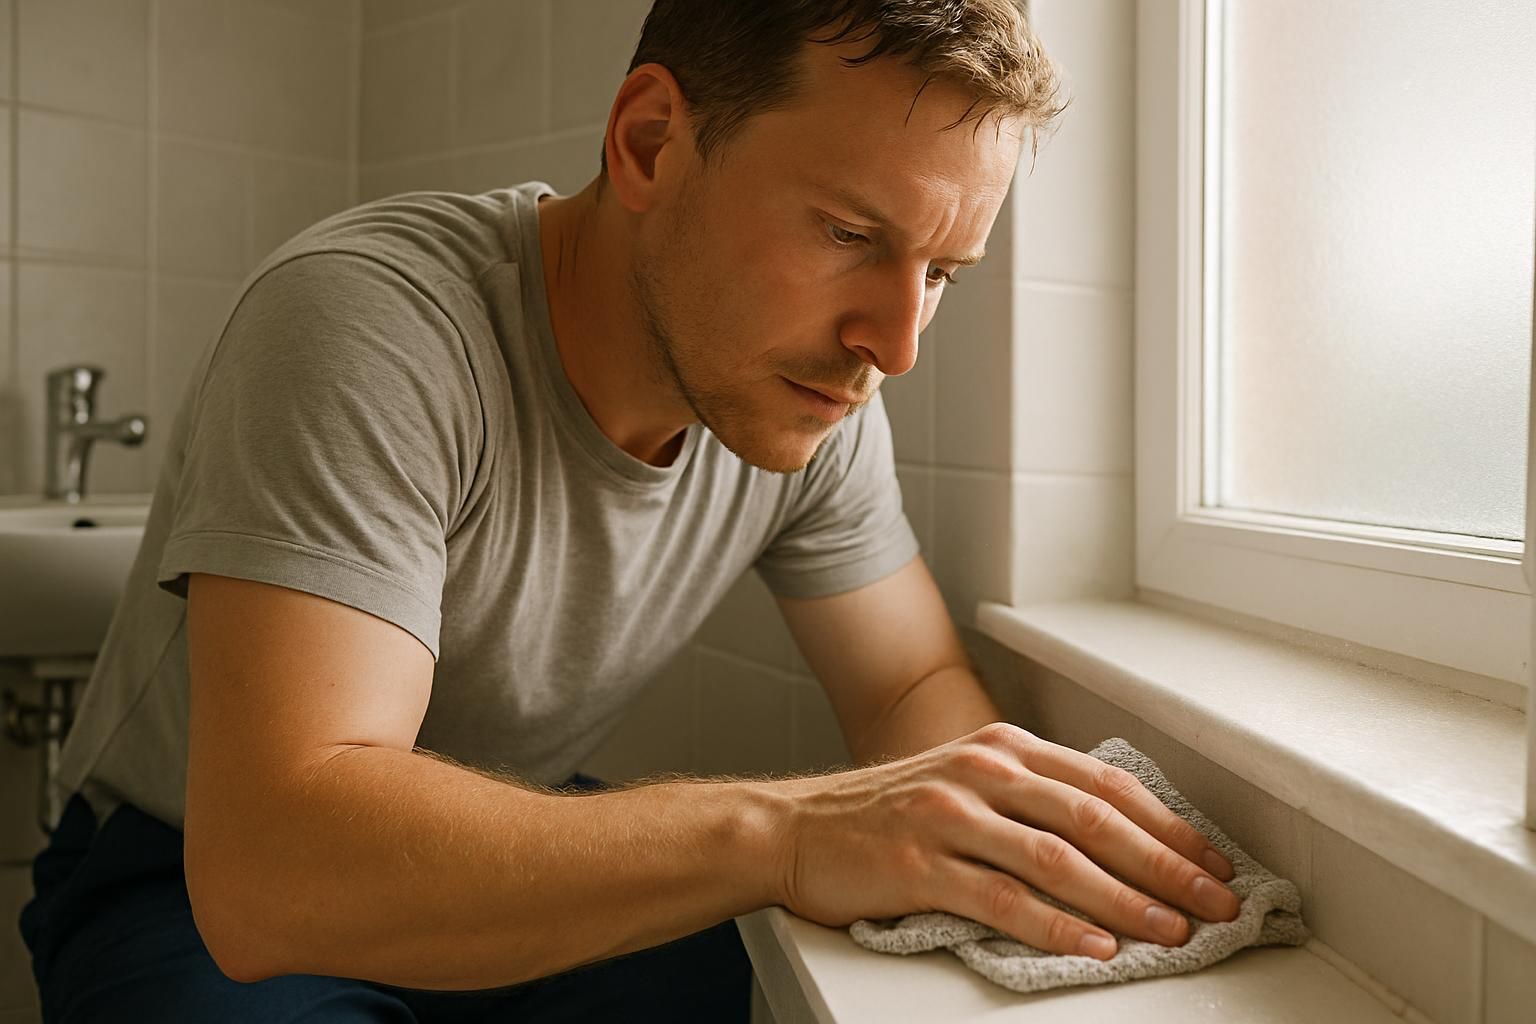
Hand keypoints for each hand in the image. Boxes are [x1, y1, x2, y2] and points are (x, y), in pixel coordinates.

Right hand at [767, 722, 1240, 959]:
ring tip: (1171, 932)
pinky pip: (1002, 899)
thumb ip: (1030, 799)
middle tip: (1217, 904)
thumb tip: (1117, 843)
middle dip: (1167, 866)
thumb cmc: (887, 813)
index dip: (1169, 826)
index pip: (1105, 785)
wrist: (793, 828)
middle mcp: (981, 770)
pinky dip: (1056, 925)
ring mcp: (949, 814)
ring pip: (1057, 859)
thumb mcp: (964, 780)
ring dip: (1125, 900)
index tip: (1213, 864)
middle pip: (1095, 819)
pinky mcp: (920, 865)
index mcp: (1002, 747)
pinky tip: (1094, 945)